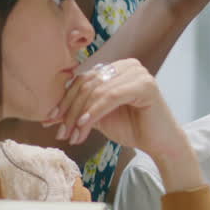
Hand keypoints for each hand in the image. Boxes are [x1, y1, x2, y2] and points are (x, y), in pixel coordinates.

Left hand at [44, 59, 182, 161]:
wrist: (159, 144)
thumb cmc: (132, 129)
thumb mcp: (99, 117)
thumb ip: (79, 110)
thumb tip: (49, 115)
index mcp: (117, 68)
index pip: (83, 79)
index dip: (65, 99)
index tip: (50, 120)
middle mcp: (127, 65)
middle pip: (88, 84)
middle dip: (70, 110)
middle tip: (61, 132)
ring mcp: (138, 72)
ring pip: (97, 91)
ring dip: (80, 115)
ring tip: (72, 135)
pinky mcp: (145, 85)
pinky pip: (111, 97)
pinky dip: (94, 112)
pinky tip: (83, 126)